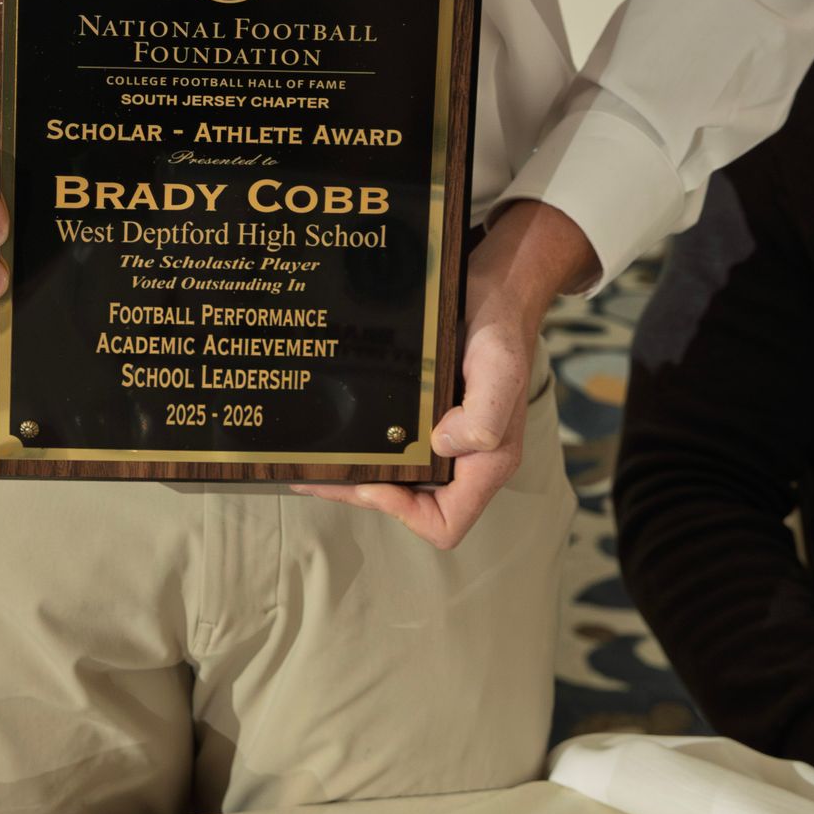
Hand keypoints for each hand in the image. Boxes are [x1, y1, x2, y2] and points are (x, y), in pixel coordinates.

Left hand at [294, 198, 597, 549]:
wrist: (495, 289)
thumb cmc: (500, 328)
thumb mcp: (499, 367)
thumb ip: (484, 414)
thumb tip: (443, 445)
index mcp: (487, 461)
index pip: (446, 524)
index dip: (405, 514)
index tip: (373, 482)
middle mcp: (465, 459)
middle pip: (412, 506)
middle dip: (363, 493)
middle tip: (317, 472)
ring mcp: (444, 439)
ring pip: (398, 479)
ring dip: (358, 474)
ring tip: (313, 460)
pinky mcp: (427, 417)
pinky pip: (395, 447)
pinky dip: (365, 447)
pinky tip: (336, 432)